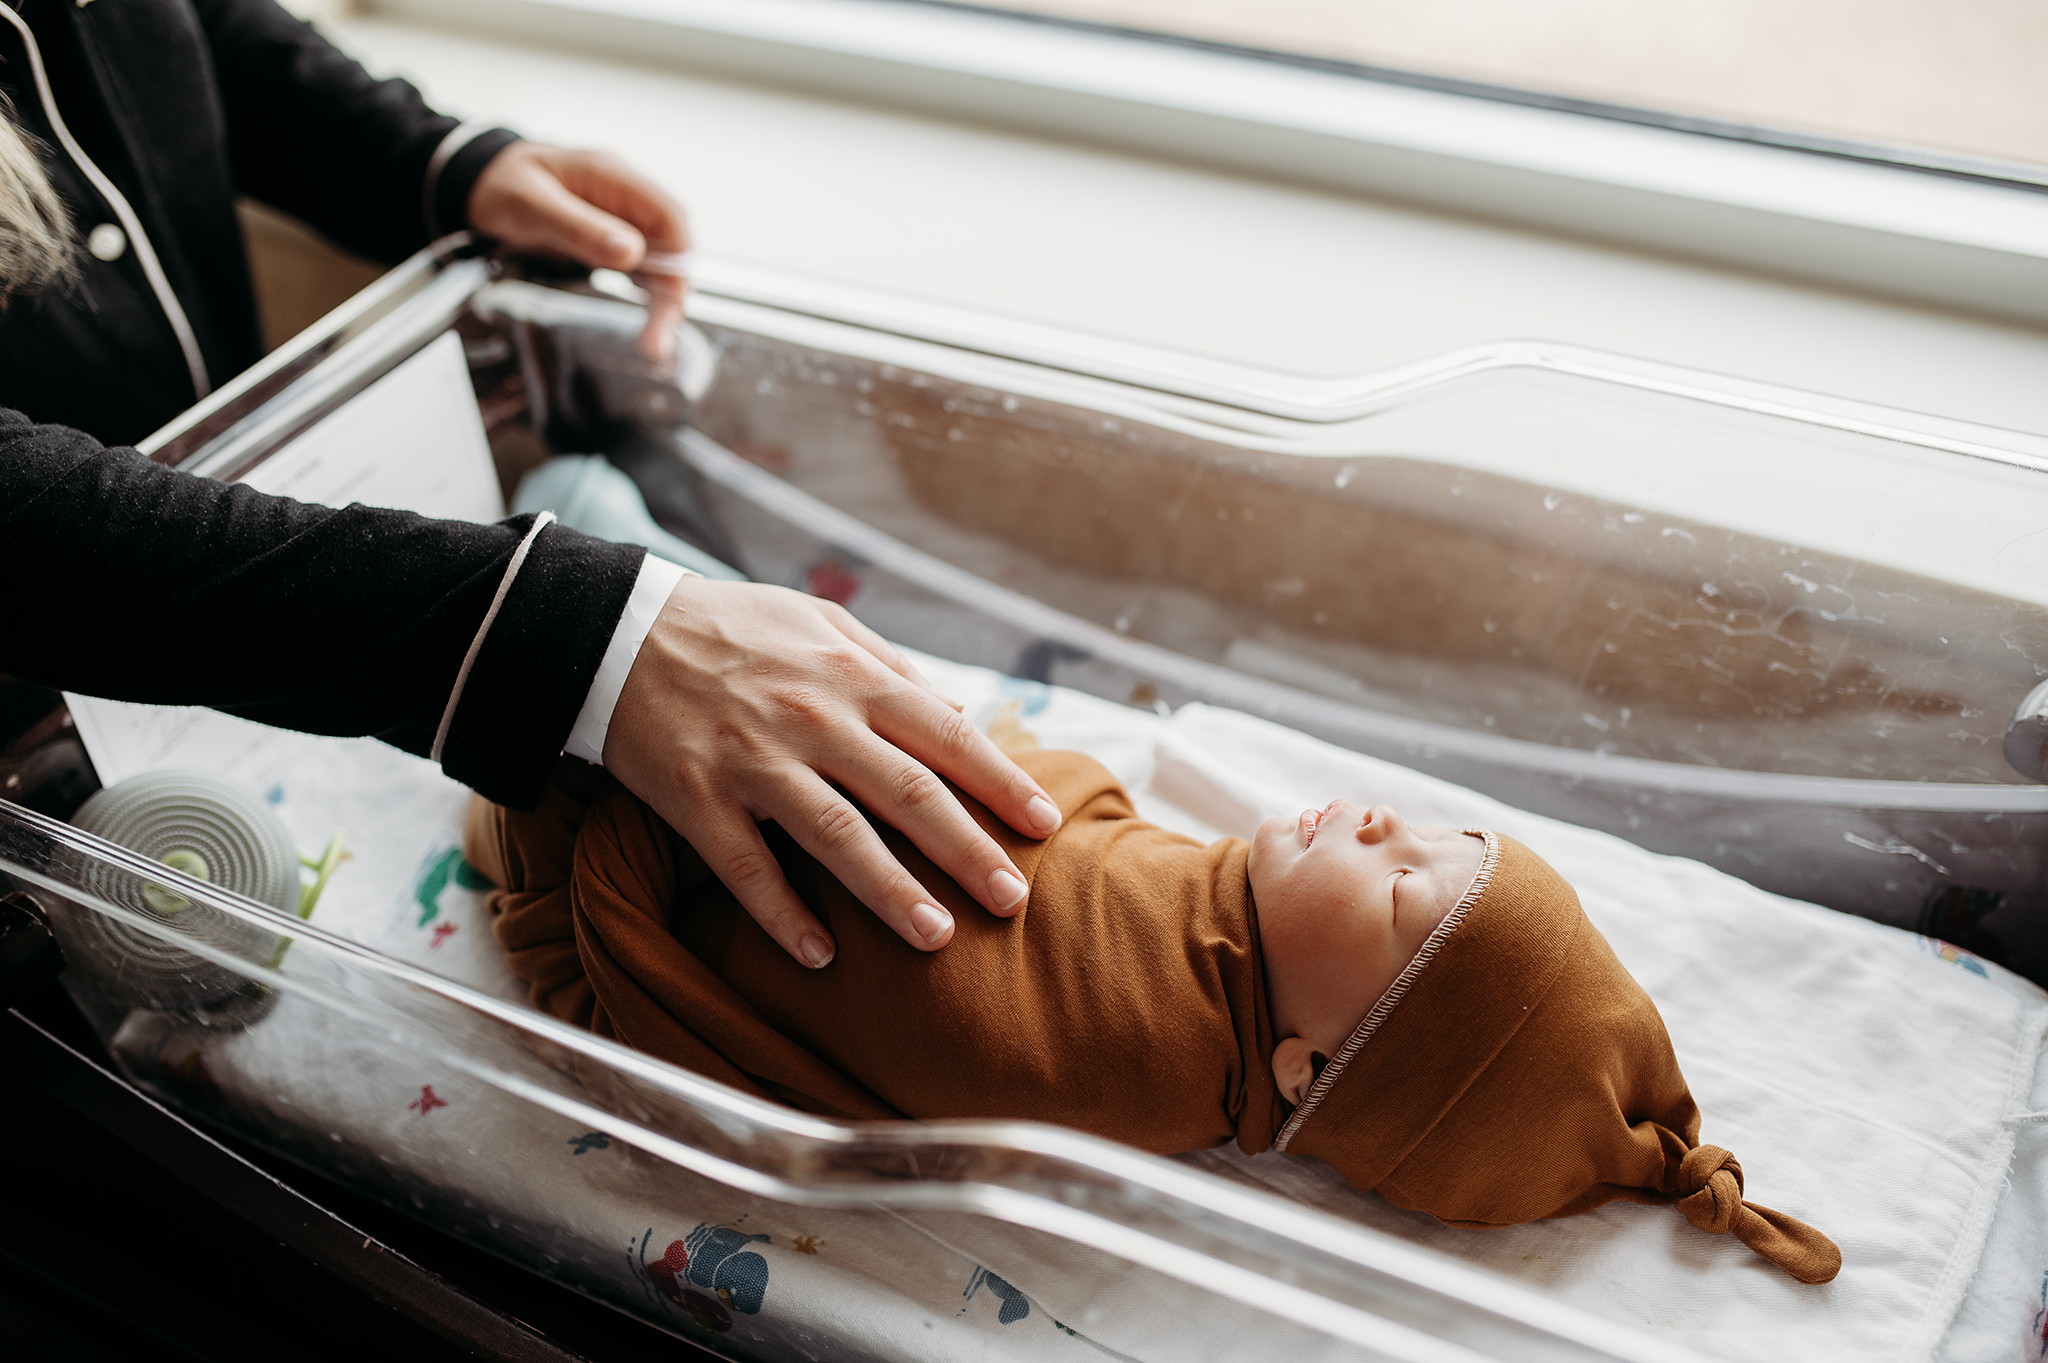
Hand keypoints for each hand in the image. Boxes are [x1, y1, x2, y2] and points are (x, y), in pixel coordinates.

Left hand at [467, 142, 687, 363]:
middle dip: (672, 292)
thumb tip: (631, 253)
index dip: (679, 258)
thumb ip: (579, 228)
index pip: (668, 214)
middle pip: (670, 243)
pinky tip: (646, 323)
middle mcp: (624, 196)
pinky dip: (646, 297)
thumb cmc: (499, 184)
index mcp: (612, 176)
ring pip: (660, 260)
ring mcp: (619, 217)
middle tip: (658, 340)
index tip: (672, 300)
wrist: (476, 180)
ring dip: (662, 301)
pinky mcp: (609, 237)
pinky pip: (640, 267)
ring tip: (654, 343)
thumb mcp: (531, 205)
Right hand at [603, 578, 1064, 966]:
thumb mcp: (822, 625)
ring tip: (936, 938)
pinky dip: (781, 912)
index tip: (1044, 825)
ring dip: (889, 891)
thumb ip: (894, 669)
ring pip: (833, 834)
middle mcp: (812, 717)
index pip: (947, 733)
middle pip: (906, 792)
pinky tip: (818, 955)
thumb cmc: (736, 629)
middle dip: (966, 850)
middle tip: (1013, 901)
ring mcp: (752, 759)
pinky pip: (743, 864)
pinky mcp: (695, 795)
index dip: (1000, 781)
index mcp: (852, 675)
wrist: (618, 629)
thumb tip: (963, 712)